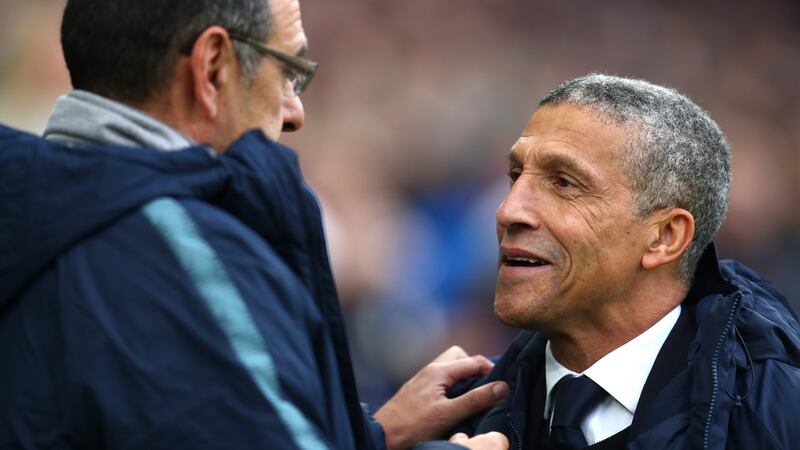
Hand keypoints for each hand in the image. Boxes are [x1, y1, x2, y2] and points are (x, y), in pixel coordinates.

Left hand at [374, 346, 508, 449]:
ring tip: (471, 396)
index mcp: (439, 371)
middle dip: (475, 368)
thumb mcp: (448, 415)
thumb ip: (475, 400)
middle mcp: (430, 370)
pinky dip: (453, 385)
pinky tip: (455, 401)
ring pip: (450, 368)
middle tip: (485, 388)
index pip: (473, 361)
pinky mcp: (419, 390)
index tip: (503, 385)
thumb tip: (502, 387)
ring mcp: (423, 379)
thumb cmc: (412, 426)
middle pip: (460, 357)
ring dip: (463, 377)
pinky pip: (442, 379)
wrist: (382, 435)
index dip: (492, 370)